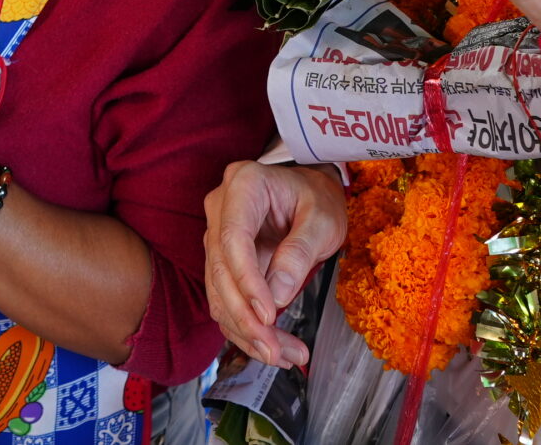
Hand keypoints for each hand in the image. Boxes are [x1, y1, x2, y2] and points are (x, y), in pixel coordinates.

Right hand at [203, 160, 345, 367]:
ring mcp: (217, 234)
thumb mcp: (323, 219)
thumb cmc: (319, 198)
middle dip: (245, 318)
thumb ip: (300, 251)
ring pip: (219, 292)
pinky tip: (272, 347)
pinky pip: (225, 298)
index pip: (233, 239)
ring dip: (246, 330)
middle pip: (220, 270)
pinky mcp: (222, 260)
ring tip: (283, 356)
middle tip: (275, 351)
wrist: (311, 193)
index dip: (247, 282)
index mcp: (243, 185)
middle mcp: (220, 208)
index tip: (268, 316)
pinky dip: (245, 327)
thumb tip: (277, 294)